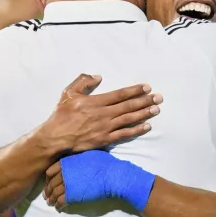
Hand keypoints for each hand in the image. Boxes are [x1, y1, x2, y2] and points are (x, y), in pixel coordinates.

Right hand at [44, 73, 161, 154]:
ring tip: (157, 109)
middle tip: (159, 97)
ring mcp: (105, 127)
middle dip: (145, 101)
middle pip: (128, 105)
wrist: (56, 138)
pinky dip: (136, 130)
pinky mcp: (105, 140)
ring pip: (129, 119)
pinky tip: (147, 126)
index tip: (147, 87)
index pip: (120, 94)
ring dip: (144, 113)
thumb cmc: (61, 115)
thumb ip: (83, 82)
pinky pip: (124, 134)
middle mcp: (104, 114)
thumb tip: (98, 76)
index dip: (135, 90)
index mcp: (96, 101)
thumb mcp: (68, 93)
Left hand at [44, 150, 154, 212]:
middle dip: (48, 190)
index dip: (48, 178)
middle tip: (47, 195)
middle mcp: (64, 172)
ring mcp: (67, 184)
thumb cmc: (105, 164)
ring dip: (51, 199)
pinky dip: (58, 206)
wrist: (112, 176)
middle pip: (50, 183)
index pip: (50, 171)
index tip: (49, 182)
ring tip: (50, 203)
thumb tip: (77, 158)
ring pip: (54, 193)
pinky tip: (59, 208)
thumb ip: (78, 157)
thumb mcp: (89, 154)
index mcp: (66, 161)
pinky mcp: (72, 195)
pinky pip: (61, 202)